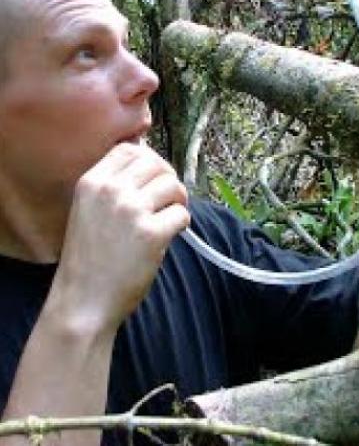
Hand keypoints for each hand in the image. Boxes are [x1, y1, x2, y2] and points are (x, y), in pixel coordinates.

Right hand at [49, 143, 189, 332]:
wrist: (83, 301)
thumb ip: (113, 186)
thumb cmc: (88, 259)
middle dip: (168, 179)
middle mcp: (111, 190)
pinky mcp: (151, 234)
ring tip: (168, 217)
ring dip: (177, 201)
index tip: (154, 177)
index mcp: (92, 182)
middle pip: (156, 164)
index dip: (149, 160)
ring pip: (173, 186)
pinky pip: (181, 214)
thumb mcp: (87, 210)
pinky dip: (181, 224)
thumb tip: (150, 161)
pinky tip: (170, 234)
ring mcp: (132, 211)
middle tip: (169, 198)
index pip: (130, 149)